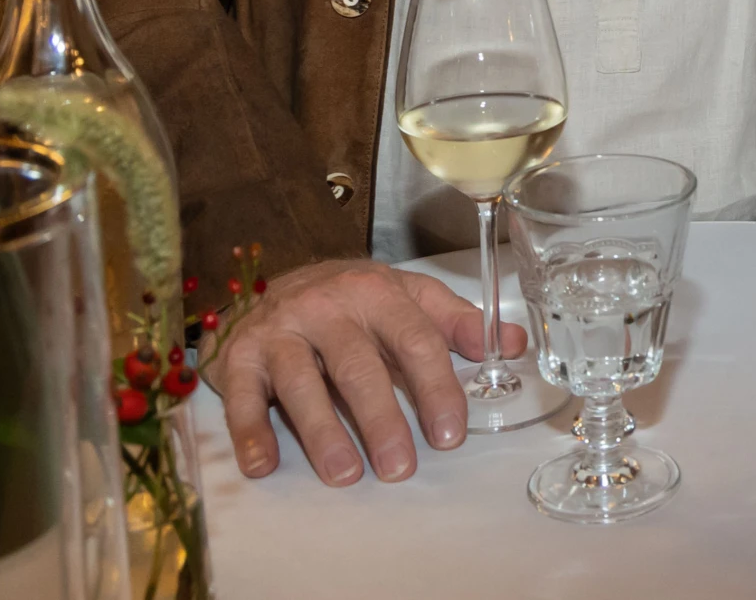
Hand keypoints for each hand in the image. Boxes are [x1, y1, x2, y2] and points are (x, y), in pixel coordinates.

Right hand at [204, 257, 525, 484]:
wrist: (275, 281)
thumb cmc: (352, 300)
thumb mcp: (408, 298)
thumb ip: (458, 323)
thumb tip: (514, 344)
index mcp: (377, 294)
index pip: (415, 341)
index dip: (435, 388)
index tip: (449, 434)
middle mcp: (327, 308)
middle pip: (358, 367)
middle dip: (381, 419)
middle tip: (400, 467)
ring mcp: (280, 331)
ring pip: (302, 384)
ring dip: (322, 432)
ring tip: (345, 474)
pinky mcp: (241, 356)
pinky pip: (243, 396)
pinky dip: (251, 432)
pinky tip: (264, 465)